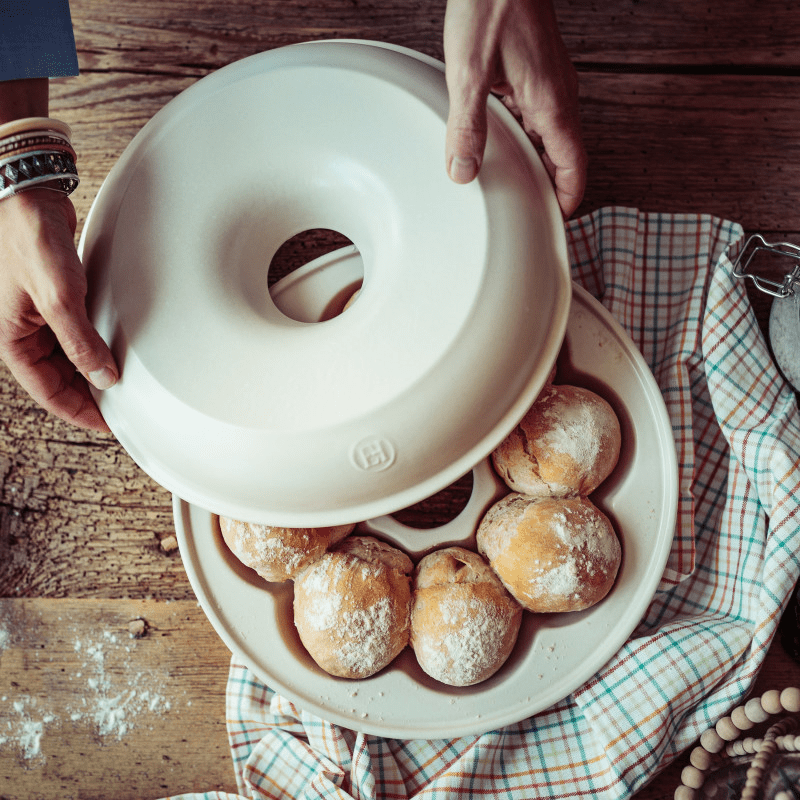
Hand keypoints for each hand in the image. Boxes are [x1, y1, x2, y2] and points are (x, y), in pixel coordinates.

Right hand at [0, 188, 117, 431]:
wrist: (27, 194)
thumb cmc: (28, 239)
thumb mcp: (58, 298)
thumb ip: (80, 341)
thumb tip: (104, 377)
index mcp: (12, 340)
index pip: (48, 392)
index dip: (79, 411)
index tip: (109, 425)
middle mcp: (23, 332)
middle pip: (59, 378)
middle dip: (87, 395)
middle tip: (121, 409)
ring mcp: (38, 316)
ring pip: (66, 358)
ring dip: (90, 372)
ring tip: (119, 385)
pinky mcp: (54, 299)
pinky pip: (73, 335)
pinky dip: (90, 347)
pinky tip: (110, 352)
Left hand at [443, 0, 586, 217]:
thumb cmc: (491, 4)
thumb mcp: (469, 72)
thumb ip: (467, 127)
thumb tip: (463, 172)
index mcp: (551, 103)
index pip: (573, 165)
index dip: (568, 198)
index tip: (557, 222)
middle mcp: (557, 95)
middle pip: (562, 156)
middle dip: (548, 186)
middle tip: (528, 213)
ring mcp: (549, 83)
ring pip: (548, 136)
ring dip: (533, 161)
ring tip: (511, 186)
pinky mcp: (534, 72)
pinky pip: (535, 116)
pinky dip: (522, 137)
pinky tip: (498, 142)